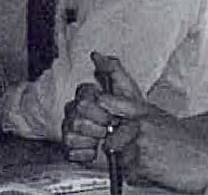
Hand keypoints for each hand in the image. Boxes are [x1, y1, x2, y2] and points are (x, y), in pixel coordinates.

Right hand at [62, 52, 143, 166]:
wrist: (136, 140)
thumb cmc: (131, 113)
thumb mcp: (127, 88)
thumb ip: (112, 68)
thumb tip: (96, 54)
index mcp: (86, 96)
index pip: (83, 94)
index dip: (100, 104)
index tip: (112, 110)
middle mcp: (75, 112)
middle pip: (76, 113)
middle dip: (98, 120)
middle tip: (111, 124)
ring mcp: (71, 130)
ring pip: (71, 131)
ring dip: (93, 136)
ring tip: (104, 136)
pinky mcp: (71, 150)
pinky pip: (71, 151)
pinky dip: (87, 152)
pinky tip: (96, 149)